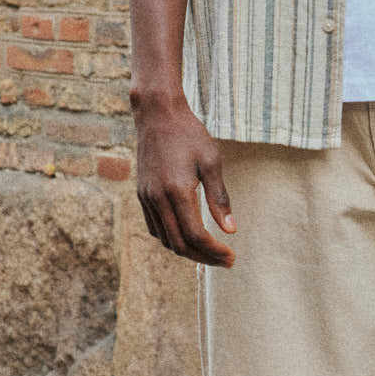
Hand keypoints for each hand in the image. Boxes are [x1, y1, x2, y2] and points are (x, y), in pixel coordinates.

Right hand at [133, 91, 235, 265]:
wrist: (157, 115)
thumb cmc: (189, 134)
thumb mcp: (212, 162)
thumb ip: (219, 198)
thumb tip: (231, 230)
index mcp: (177, 191)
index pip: (196, 235)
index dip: (215, 251)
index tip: (232, 255)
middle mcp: (158, 199)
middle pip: (180, 244)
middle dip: (204, 257)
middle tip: (226, 260)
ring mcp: (147, 198)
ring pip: (165, 240)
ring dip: (188, 251)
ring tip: (210, 252)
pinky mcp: (142, 195)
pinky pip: (155, 228)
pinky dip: (172, 239)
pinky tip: (188, 237)